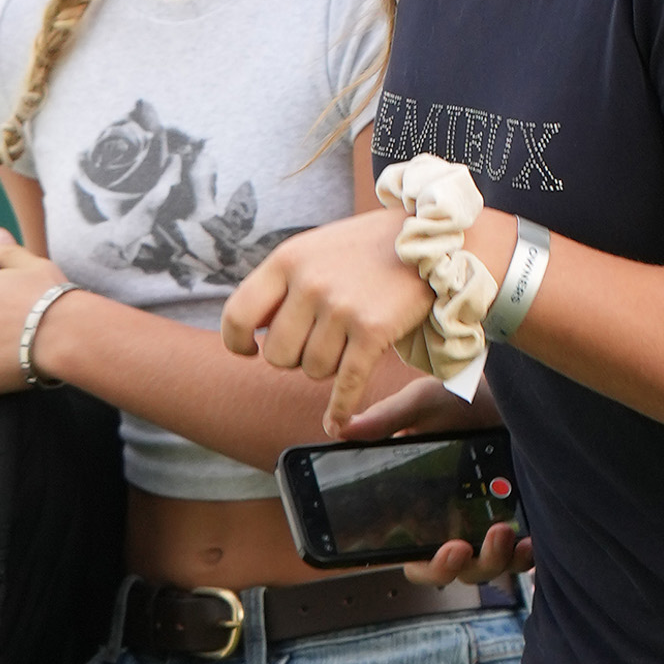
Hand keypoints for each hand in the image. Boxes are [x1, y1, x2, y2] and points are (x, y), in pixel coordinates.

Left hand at [221, 210, 451, 432]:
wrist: (426, 240)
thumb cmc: (363, 250)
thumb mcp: (313, 250)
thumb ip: (281, 285)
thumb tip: (252, 333)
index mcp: (287, 260)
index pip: (238, 316)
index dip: (238, 343)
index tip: (249, 351)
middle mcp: (310, 284)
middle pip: (277, 355)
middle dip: (294, 357)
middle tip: (316, 342)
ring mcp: (341, 308)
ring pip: (312, 370)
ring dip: (327, 366)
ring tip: (347, 342)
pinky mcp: (372, 331)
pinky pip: (346, 384)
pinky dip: (339, 408)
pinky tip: (335, 423)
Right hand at [341, 379, 535, 587]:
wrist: (518, 388)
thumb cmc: (467, 395)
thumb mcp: (425, 402)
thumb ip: (387, 419)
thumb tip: (341, 430)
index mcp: (424, 504)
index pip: (414, 553)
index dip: (420, 563)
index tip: (423, 554)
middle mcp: (457, 520)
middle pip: (449, 568)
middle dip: (451, 567)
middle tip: (459, 548)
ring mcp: (491, 523)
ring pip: (487, 567)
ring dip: (493, 560)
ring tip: (501, 531)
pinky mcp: (524, 520)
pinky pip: (523, 557)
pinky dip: (526, 557)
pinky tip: (529, 542)